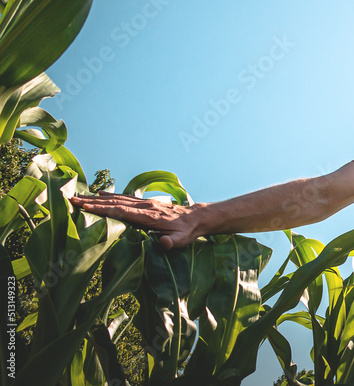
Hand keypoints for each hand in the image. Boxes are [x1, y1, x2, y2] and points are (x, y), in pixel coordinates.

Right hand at [70, 192, 202, 248]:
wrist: (197, 218)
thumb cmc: (188, 231)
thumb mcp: (183, 239)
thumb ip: (173, 242)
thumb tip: (164, 243)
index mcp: (148, 216)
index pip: (121, 211)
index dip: (102, 209)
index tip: (84, 206)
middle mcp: (144, 206)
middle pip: (115, 203)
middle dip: (93, 201)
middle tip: (72, 199)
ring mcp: (144, 203)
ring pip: (118, 199)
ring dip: (99, 198)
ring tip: (80, 196)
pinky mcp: (145, 203)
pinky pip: (125, 198)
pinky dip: (112, 195)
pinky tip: (101, 194)